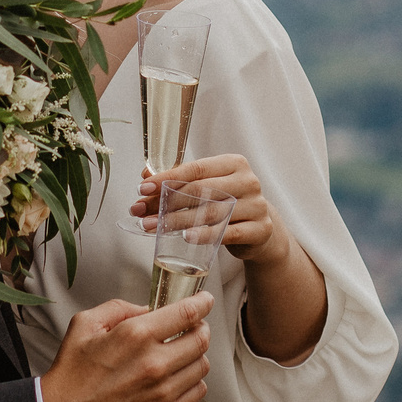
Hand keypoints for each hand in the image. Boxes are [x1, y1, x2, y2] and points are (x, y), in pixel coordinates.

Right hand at [39, 294, 211, 401]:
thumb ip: (121, 308)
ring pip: (202, 366)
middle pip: (201, 339)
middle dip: (199, 328)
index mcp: (136, 335)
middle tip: (190, 327)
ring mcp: (163, 393)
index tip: (205, 300)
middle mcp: (155, 363)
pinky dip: (192, 381)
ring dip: (195, 356)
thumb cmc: (71, 374)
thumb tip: (148, 309)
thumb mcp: (86, 324)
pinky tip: (175, 378)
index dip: (202, 303)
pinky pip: (197, 392)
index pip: (187, 313)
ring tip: (179, 355)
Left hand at [130, 155, 284, 267]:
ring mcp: (256, 205)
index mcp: (233, 163)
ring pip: (210, 213)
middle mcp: (247, 181)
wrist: (260, 229)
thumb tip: (145, 176)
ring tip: (154, 227)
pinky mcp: (260, 229)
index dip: (167, 178)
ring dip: (177, 221)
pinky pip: (227, 233)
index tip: (142, 188)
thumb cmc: (228, 203)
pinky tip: (187, 237)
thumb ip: (180, 180)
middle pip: (200, 191)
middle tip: (141, 213)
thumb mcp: (208, 187)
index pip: (196, 168)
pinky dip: (205, 236)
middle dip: (166, 202)